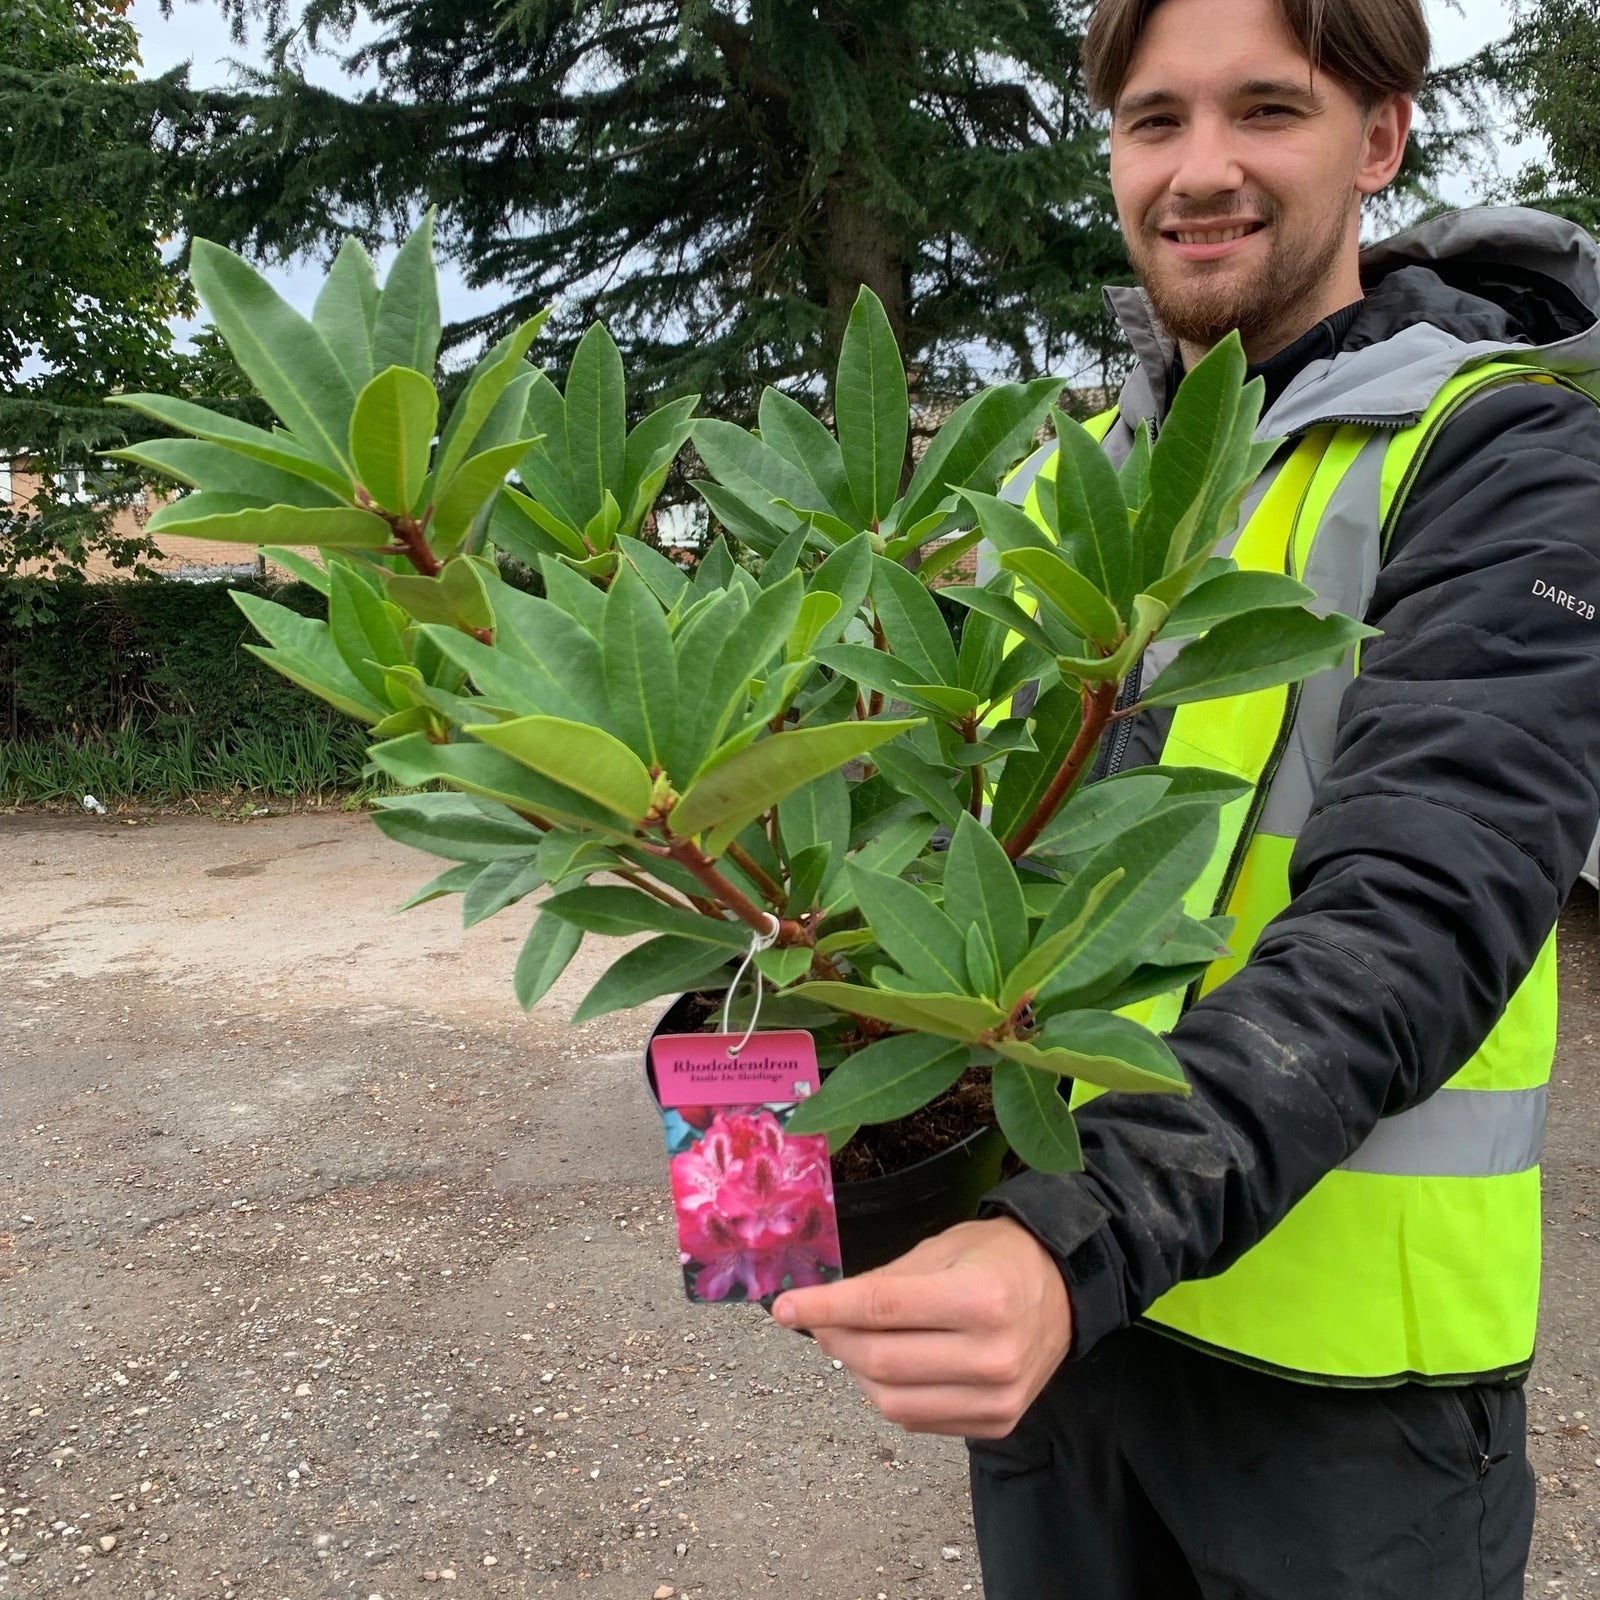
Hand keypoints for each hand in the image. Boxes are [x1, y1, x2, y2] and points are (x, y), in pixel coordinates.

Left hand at [771, 1217, 1072, 1438]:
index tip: (785, 1308)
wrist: (1063, 1291)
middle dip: (836, 1339)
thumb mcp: (942, 1249)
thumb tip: (822, 1307)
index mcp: (983, 1298)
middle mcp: (994, 1355)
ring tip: (854, 1342)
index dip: (825, 1307)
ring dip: (857, 1372)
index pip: (882, 1308)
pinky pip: (917, 1421)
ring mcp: (998, 1398)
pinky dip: (889, 1394)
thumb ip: (884, 1281)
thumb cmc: (997, 1259)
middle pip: (882, 1361)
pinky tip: (890, 1365)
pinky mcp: (996, 1424)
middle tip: (817, 1321)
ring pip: (892, 1402)